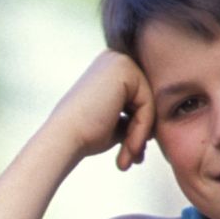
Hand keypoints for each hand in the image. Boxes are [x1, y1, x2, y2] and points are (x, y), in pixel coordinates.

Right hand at [44, 51, 156, 171]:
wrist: (64, 138)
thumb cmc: (85, 135)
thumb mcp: (116, 123)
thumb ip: (134, 115)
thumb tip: (155, 125)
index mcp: (110, 69)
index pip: (140, 99)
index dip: (139, 128)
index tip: (132, 153)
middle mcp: (115, 59)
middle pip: (146, 99)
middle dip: (141, 132)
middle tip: (133, 159)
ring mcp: (120, 61)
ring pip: (149, 103)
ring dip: (141, 135)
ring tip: (129, 157)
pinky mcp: (125, 69)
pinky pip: (148, 103)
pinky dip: (142, 129)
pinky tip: (129, 147)